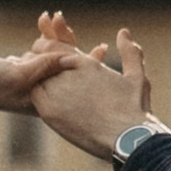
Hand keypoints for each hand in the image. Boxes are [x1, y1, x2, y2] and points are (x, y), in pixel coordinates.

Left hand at [31, 24, 153, 161]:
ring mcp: (58, 92)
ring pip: (36, 76)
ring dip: (36, 77)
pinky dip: (35, 93)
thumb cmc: (135, 109)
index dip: (47, 47)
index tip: (46, 56)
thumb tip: (123, 31)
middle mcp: (69, 72)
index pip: (54, 46)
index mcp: (86, 63)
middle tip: (34, 65)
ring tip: (39, 83)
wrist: (127, 138)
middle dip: (39, 61)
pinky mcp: (49, 111)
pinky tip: (41, 99)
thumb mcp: (137, 77)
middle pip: (42, 59)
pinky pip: (33, 95)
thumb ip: (130, 52)